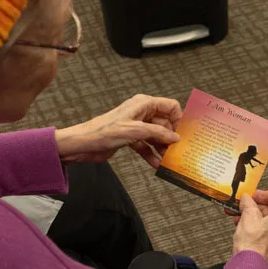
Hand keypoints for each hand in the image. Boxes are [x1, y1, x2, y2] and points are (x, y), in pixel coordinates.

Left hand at [54, 94, 181, 165]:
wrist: (82, 144)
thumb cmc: (103, 131)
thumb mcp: (135, 131)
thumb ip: (158, 133)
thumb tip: (175, 137)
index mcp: (143, 104)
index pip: (170, 106)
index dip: (179, 119)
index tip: (185, 133)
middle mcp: (141, 113)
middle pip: (164, 123)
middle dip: (171, 137)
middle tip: (179, 150)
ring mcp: (136, 126)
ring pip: (156, 136)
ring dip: (162, 148)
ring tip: (169, 160)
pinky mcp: (130, 138)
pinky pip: (146, 146)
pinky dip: (151, 154)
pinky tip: (156, 164)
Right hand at [232, 191, 267, 263]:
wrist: (249, 266)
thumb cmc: (253, 244)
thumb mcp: (248, 215)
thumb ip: (248, 202)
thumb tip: (246, 199)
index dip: (259, 194)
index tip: (249, 195)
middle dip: (252, 207)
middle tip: (240, 205)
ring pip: (266, 221)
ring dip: (250, 217)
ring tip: (237, 217)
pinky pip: (265, 232)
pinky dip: (254, 227)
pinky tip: (241, 227)